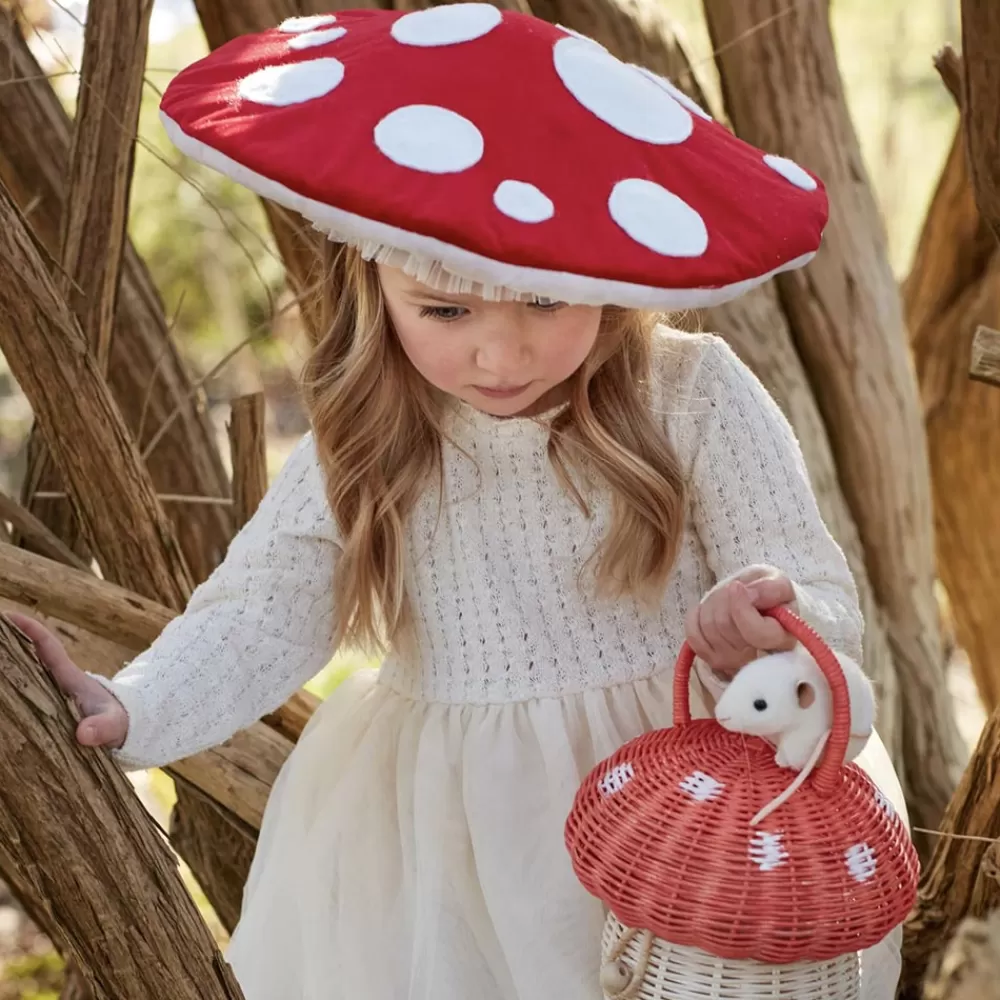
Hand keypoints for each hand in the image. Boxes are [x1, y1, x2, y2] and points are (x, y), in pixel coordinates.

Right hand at [5, 613, 127, 748]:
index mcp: (69, 677)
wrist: (124, 730)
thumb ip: (102, 727)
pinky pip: (24, 700)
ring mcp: (51, 696)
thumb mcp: (112, 724)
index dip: (31, 630)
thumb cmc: (118, 722)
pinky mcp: (48, 712)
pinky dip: (10, 697)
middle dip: (8, 646)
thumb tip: (83, 734)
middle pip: (29, 658)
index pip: (48, 648)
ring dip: (6, 670)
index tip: (10, 616)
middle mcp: (57, 682)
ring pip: (24, 678)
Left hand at [685, 566, 797, 676]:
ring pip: (709, 627)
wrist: (756, 607)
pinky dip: (697, 616)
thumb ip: (771, 589)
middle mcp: (758, 658)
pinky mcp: (712, 659)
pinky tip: (709, 610)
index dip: (740, 608)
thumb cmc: (771, 597)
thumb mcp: (779, 585)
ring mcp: (733, 662)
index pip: (755, 633)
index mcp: (782, 640)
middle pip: (726, 625)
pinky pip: (694, 635)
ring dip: (712, 603)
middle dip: (724, 598)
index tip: (736, 586)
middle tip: (734, 589)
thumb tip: (747, 594)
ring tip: (726, 599)